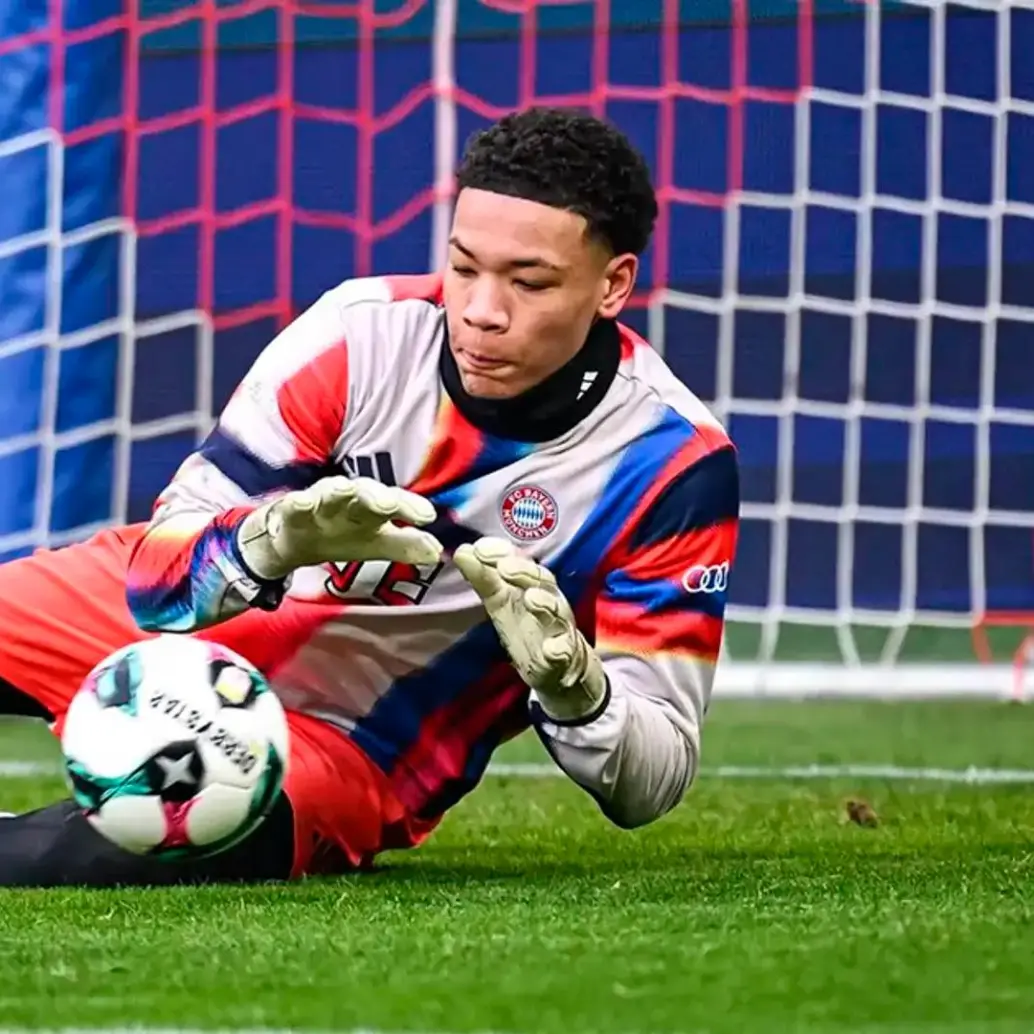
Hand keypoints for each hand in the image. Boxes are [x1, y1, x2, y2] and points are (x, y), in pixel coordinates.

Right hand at [237, 476, 442, 579]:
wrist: (291, 541)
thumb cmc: (340, 535)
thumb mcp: (375, 544)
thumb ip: (405, 546)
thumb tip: (437, 551)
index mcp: (371, 509)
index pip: (395, 503)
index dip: (411, 508)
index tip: (428, 516)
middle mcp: (348, 500)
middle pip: (365, 493)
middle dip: (377, 496)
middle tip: (389, 504)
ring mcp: (319, 503)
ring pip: (330, 492)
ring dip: (338, 490)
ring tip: (344, 488)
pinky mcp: (291, 511)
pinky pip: (294, 505)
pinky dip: (298, 502)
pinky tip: (302, 502)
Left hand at [454, 537, 605, 721]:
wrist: (559, 665)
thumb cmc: (527, 625)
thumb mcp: (501, 601)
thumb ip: (484, 578)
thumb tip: (461, 551)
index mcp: (533, 584)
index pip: (520, 562)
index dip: (503, 553)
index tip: (480, 548)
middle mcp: (550, 600)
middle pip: (541, 580)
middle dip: (524, 572)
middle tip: (504, 567)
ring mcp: (559, 627)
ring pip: (557, 611)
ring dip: (545, 603)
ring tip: (531, 598)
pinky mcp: (564, 655)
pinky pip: (565, 650)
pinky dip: (560, 649)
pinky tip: (551, 649)